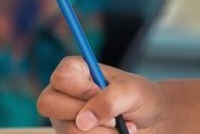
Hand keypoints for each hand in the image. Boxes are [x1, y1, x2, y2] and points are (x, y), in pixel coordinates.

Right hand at [38, 56, 165, 132]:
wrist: (151, 121)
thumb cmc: (140, 98)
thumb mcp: (131, 92)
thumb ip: (109, 100)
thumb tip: (82, 121)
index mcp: (75, 72)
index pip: (60, 77)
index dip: (81, 89)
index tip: (101, 92)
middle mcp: (63, 95)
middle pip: (49, 104)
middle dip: (85, 114)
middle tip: (111, 115)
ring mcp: (64, 119)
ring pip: (67, 131)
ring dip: (101, 133)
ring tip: (119, 126)